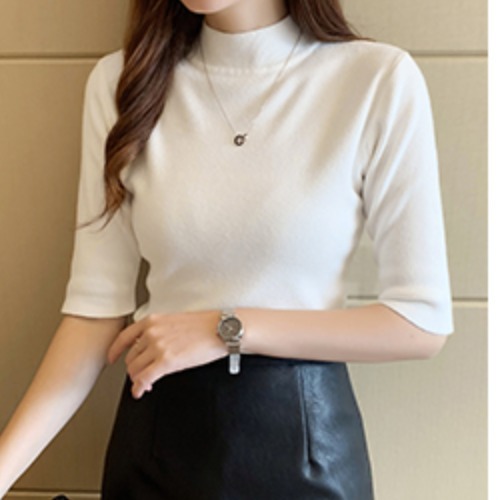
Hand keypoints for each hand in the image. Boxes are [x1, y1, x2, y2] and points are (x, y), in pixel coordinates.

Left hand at [107, 311, 226, 398]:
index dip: (114, 350)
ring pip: (135, 370)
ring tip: (146, 384)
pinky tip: (142, 392)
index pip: (124, 336)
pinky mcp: (166, 362)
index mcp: (153, 320)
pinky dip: (139, 388)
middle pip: (130, 357)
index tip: (111, 358)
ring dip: (138, 380)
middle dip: (133, 369)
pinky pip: (144, 379)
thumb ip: (159, 330)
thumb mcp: (175, 320)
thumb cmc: (205, 325)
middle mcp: (151, 332)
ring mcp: (158, 347)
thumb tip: (152, 346)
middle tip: (140, 376)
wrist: (220, 329)